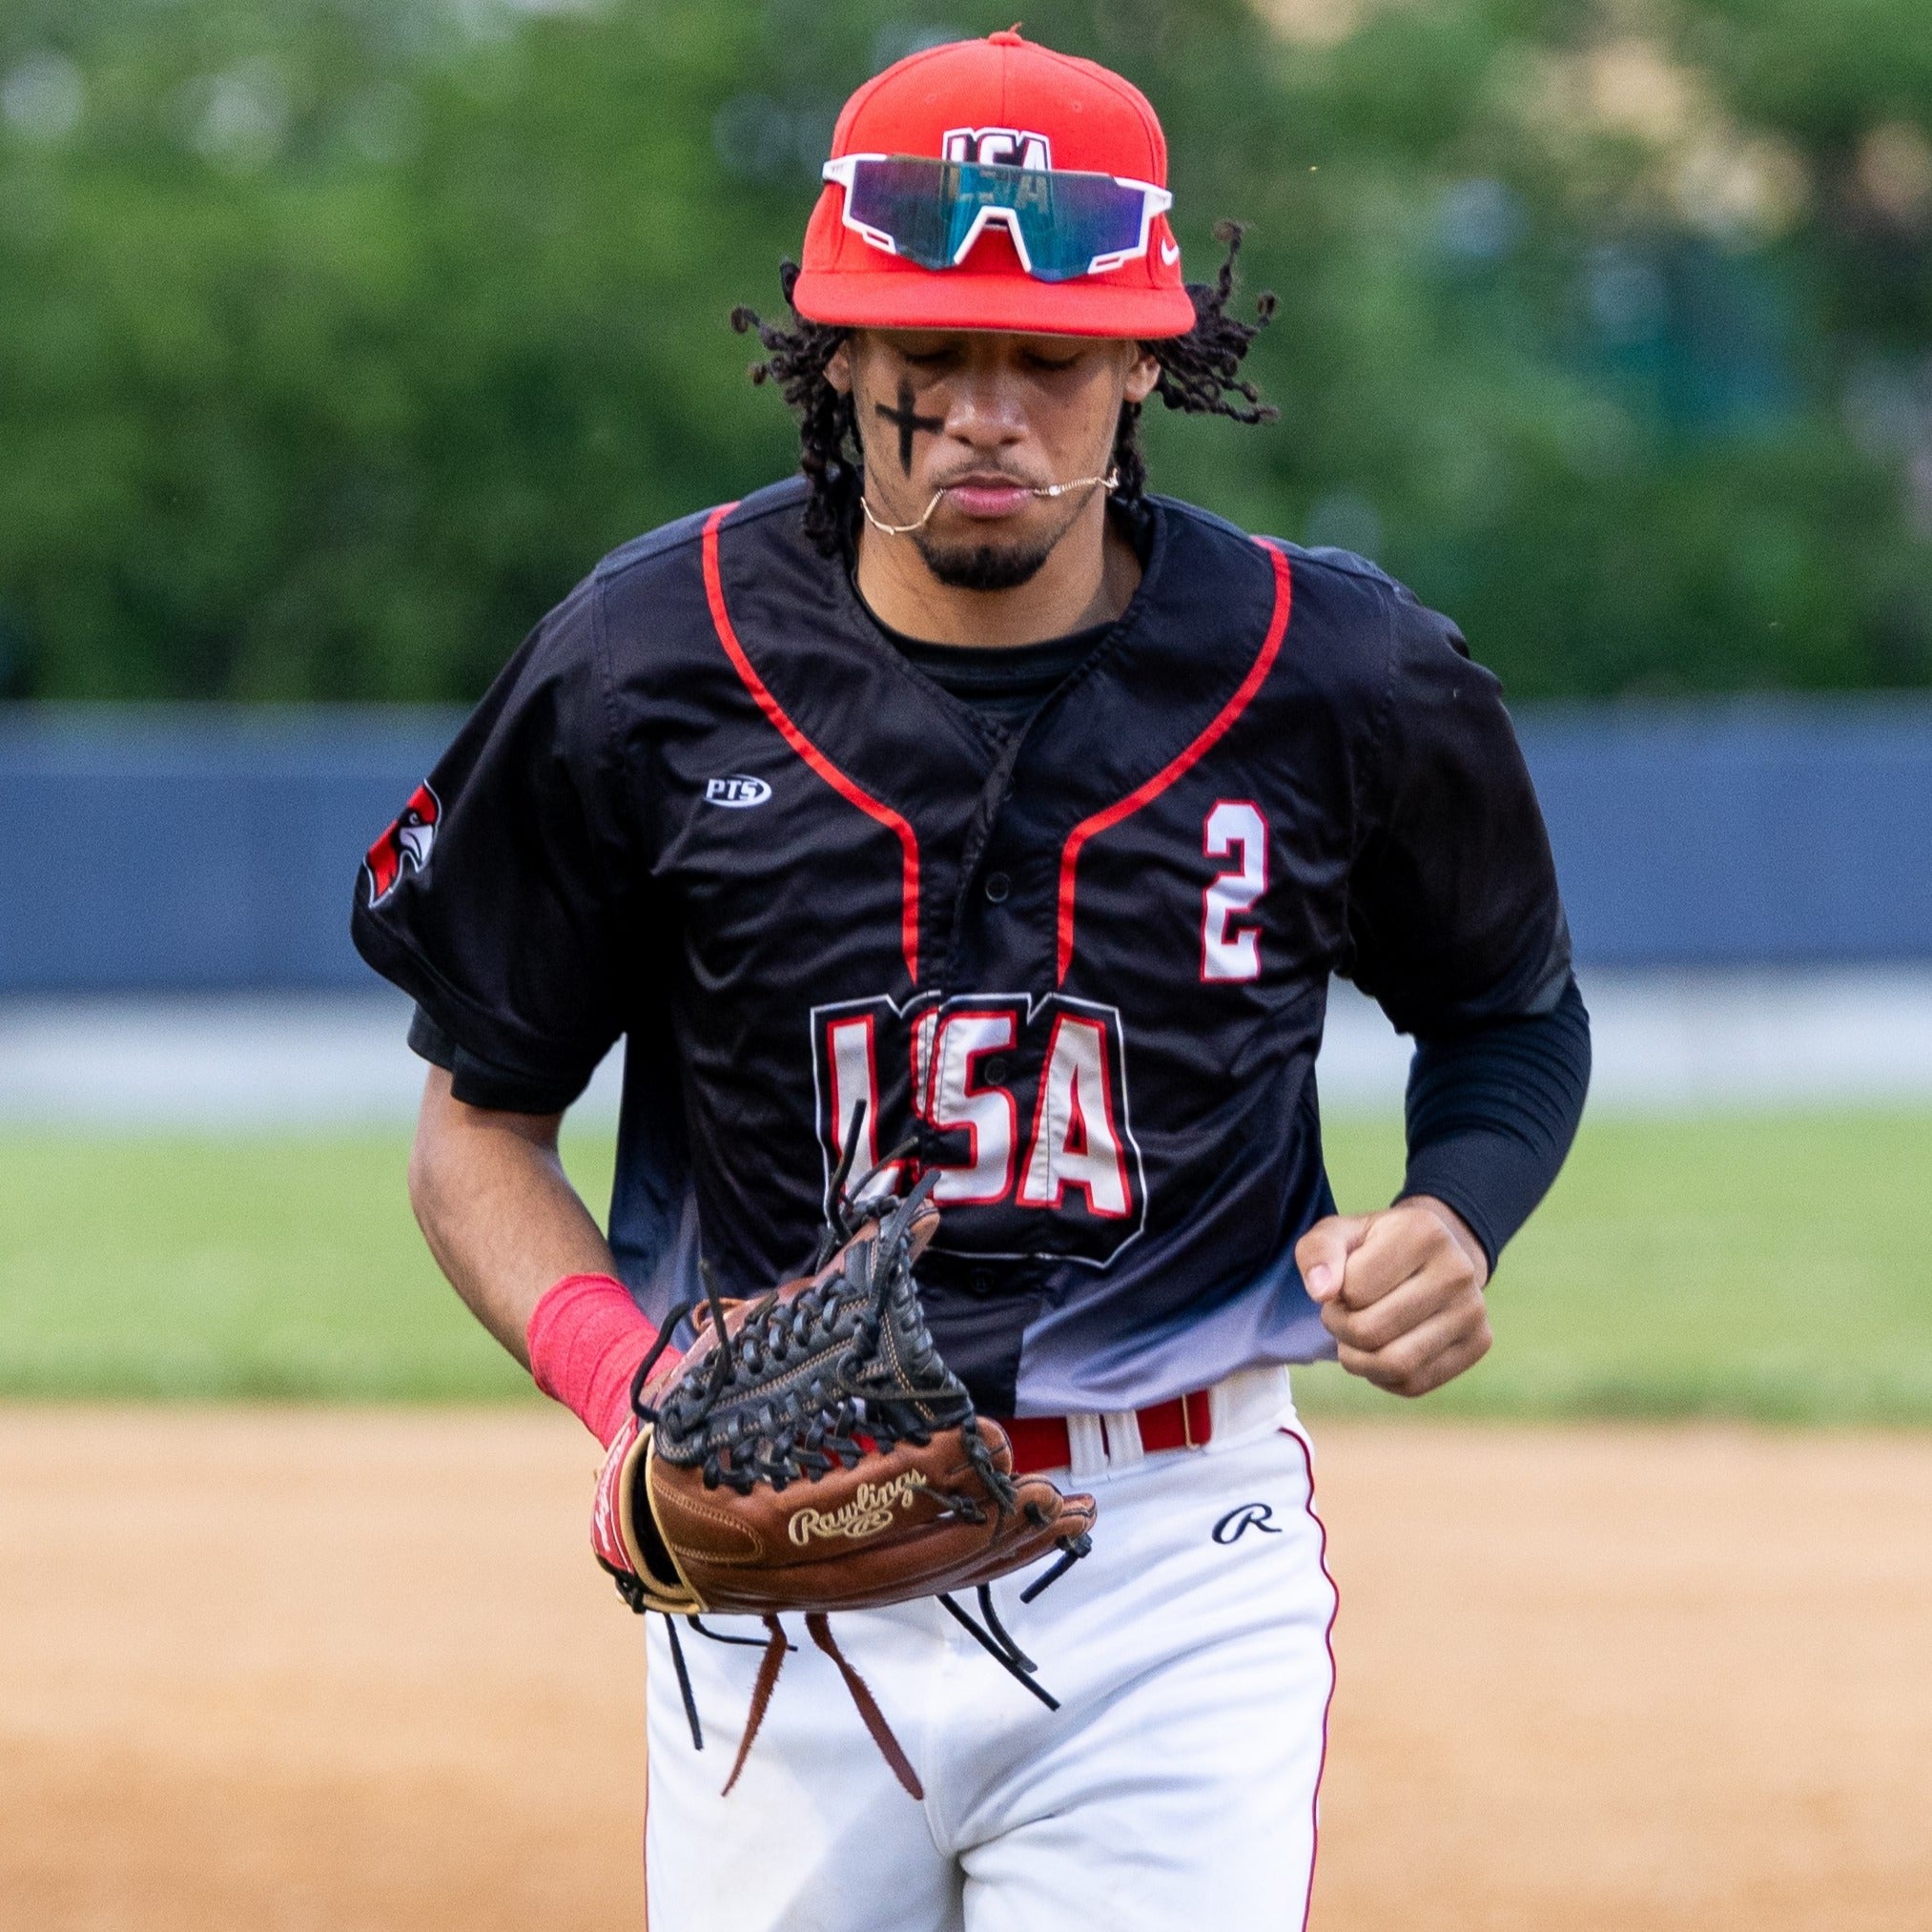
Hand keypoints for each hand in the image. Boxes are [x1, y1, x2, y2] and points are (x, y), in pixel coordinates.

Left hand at [1295, 1197, 1492, 1397]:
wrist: (1430, 1257)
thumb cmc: (1373, 1247)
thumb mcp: (1338, 1234)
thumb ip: (1318, 1252)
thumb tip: (1322, 1292)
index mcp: (1423, 1231)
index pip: (1354, 1290)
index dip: (1332, 1297)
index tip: (1339, 1287)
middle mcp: (1458, 1269)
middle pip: (1371, 1331)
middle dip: (1341, 1330)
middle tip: (1341, 1316)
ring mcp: (1474, 1309)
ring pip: (1395, 1365)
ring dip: (1358, 1360)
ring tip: (1355, 1338)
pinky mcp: (1479, 1342)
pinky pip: (1416, 1383)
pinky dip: (1384, 1377)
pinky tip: (1382, 1350)